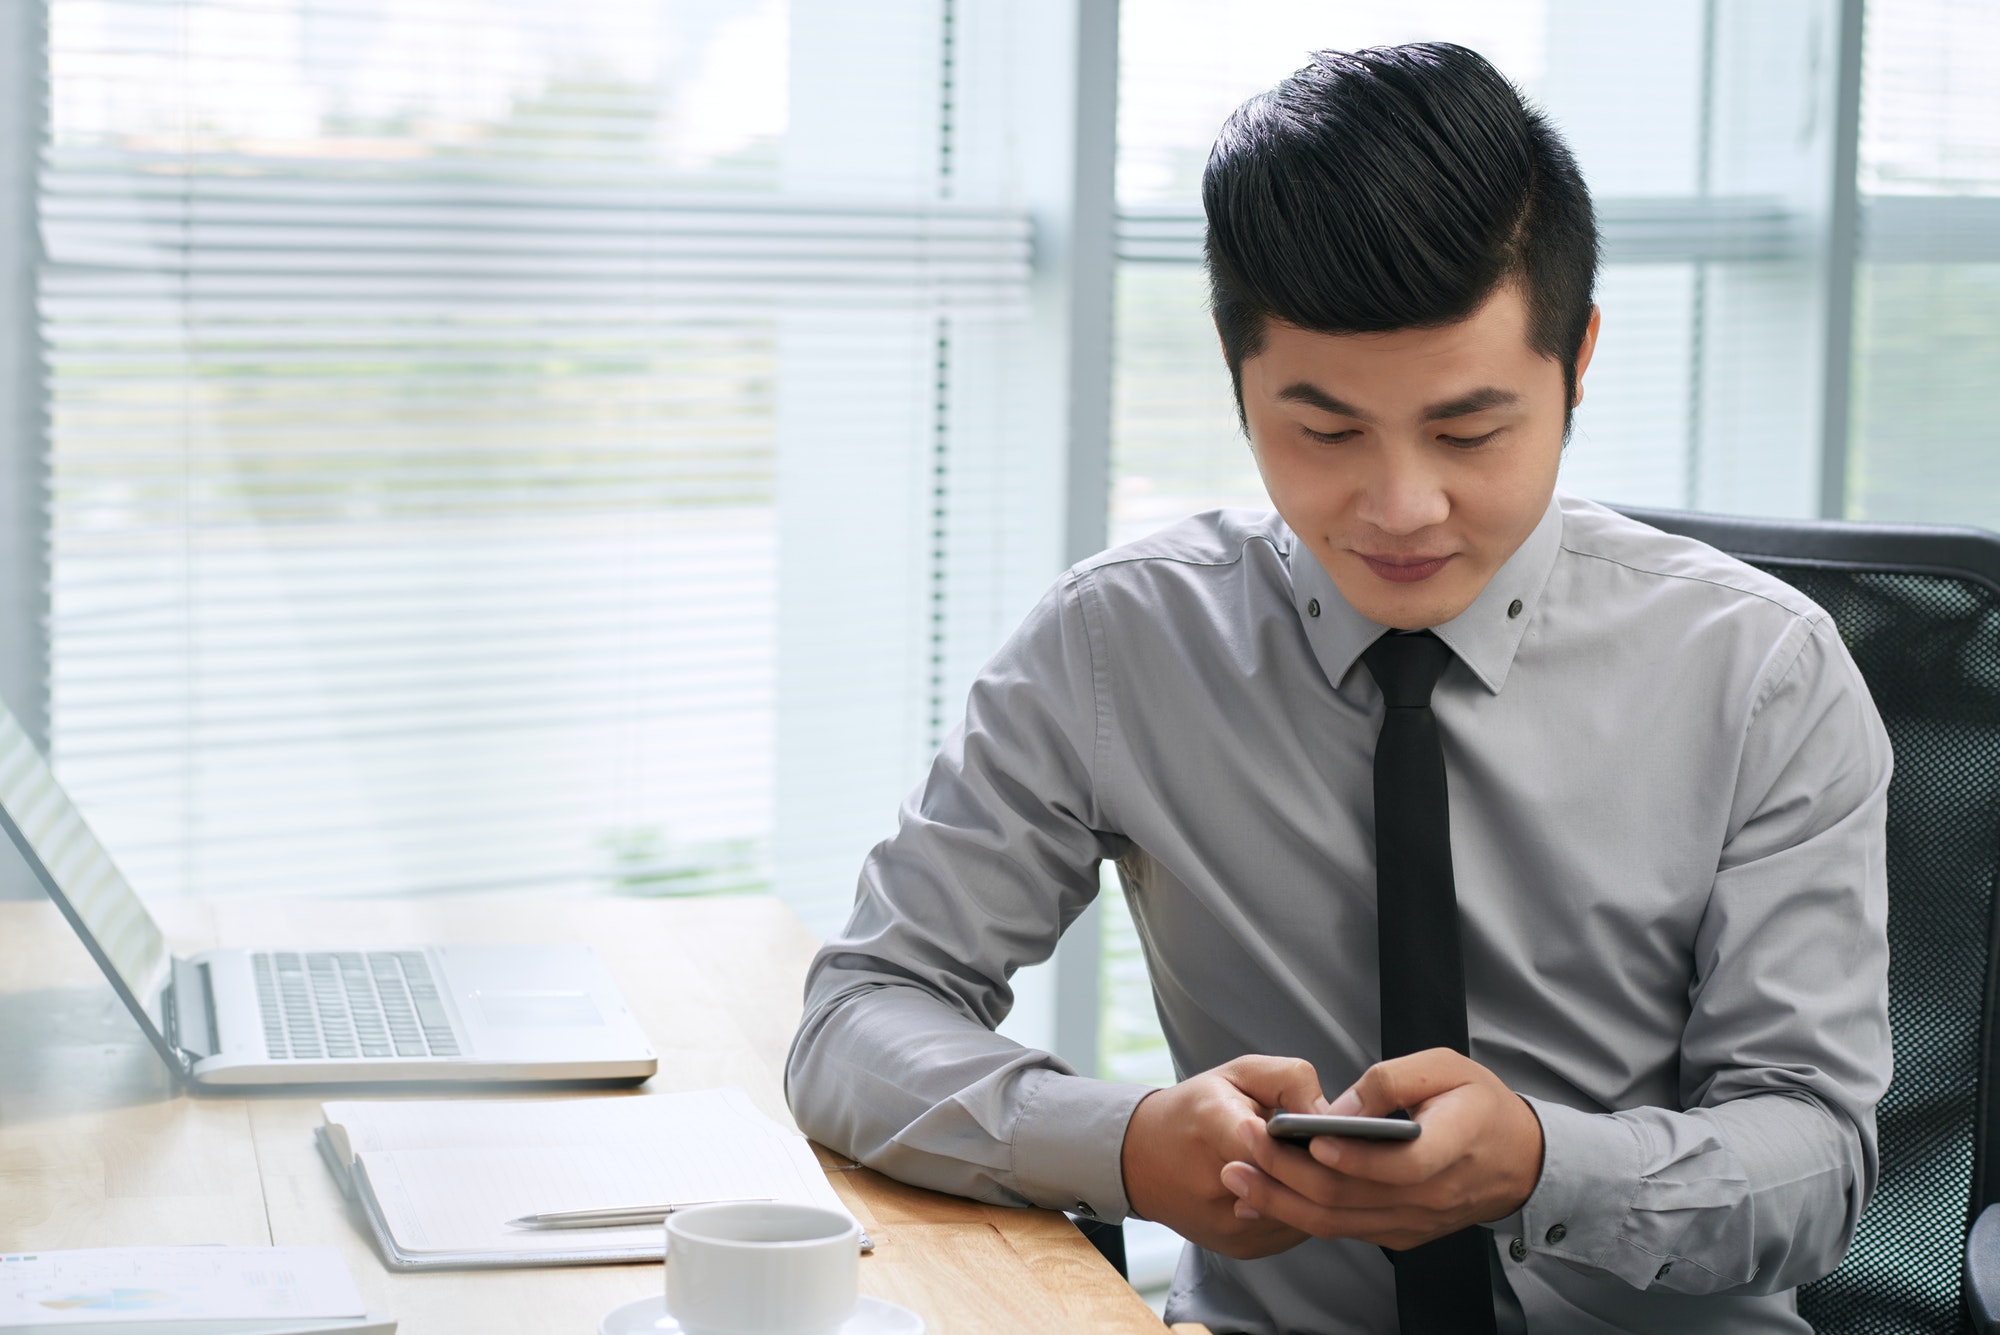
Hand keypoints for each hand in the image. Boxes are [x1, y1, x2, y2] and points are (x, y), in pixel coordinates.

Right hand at [1119, 1055, 1328, 1259]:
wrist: (1140, 1160)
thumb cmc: (1195, 1109)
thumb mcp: (1238, 1073)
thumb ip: (1290, 1080)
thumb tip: (1330, 1116)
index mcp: (1211, 1126)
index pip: (1271, 1144)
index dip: (1309, 1137)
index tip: (1331, 1129)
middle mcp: (1215, 1185)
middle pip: (1295, 1185)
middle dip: (1327, 1168)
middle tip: (1342, 1150)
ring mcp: (1228, 1224)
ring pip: (1303, 1214)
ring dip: (1319, 1192)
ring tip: (1322, 1167)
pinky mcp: (1239, 1247)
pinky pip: (1295, 1231)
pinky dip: (1305, 1209)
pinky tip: (1300, 1188)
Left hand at [1217, 1048, 1543, 1251]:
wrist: (1520, 1161)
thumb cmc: (1481, 1105)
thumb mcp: (1447, 1067)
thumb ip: (1394, 1080)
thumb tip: (1341, 1108)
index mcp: (1450, 1149)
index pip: (1397, 1165)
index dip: (1352, 1156)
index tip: (1309, 1137)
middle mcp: (1430, 1197)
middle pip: (1351, 1198)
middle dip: (1288, 1174)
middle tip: (1244, 1146)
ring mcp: (1414, 1222)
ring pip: (1339, 1223)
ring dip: (1282, 1202)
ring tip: (1237, 1176)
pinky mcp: (1401, 1234)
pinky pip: (1345, 1230)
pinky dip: (1301, 1217)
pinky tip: (1265, 1198)